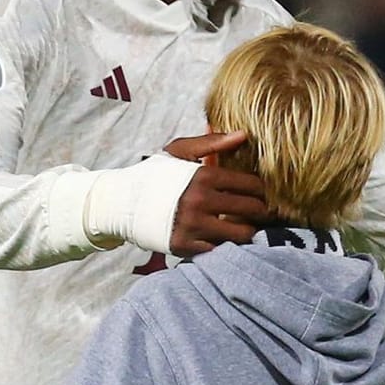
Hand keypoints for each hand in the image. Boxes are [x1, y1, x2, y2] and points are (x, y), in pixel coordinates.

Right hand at [164, 131, 267, 256]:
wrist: (123, 203)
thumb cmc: (156, 175)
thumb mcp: (179, 151)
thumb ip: (212, 142)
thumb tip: (243, 135)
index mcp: (203, 176)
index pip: (251, 185)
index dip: (262, 190)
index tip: (261, 193)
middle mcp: (200, 201)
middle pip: (252, 209)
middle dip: (261, 210)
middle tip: (260, 211)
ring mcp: (193, 225)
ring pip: (242, 233)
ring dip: (247, 230)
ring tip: (244, 225)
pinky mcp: (186, 246)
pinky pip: (221, 250)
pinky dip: (227, 245)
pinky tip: (225, 238)